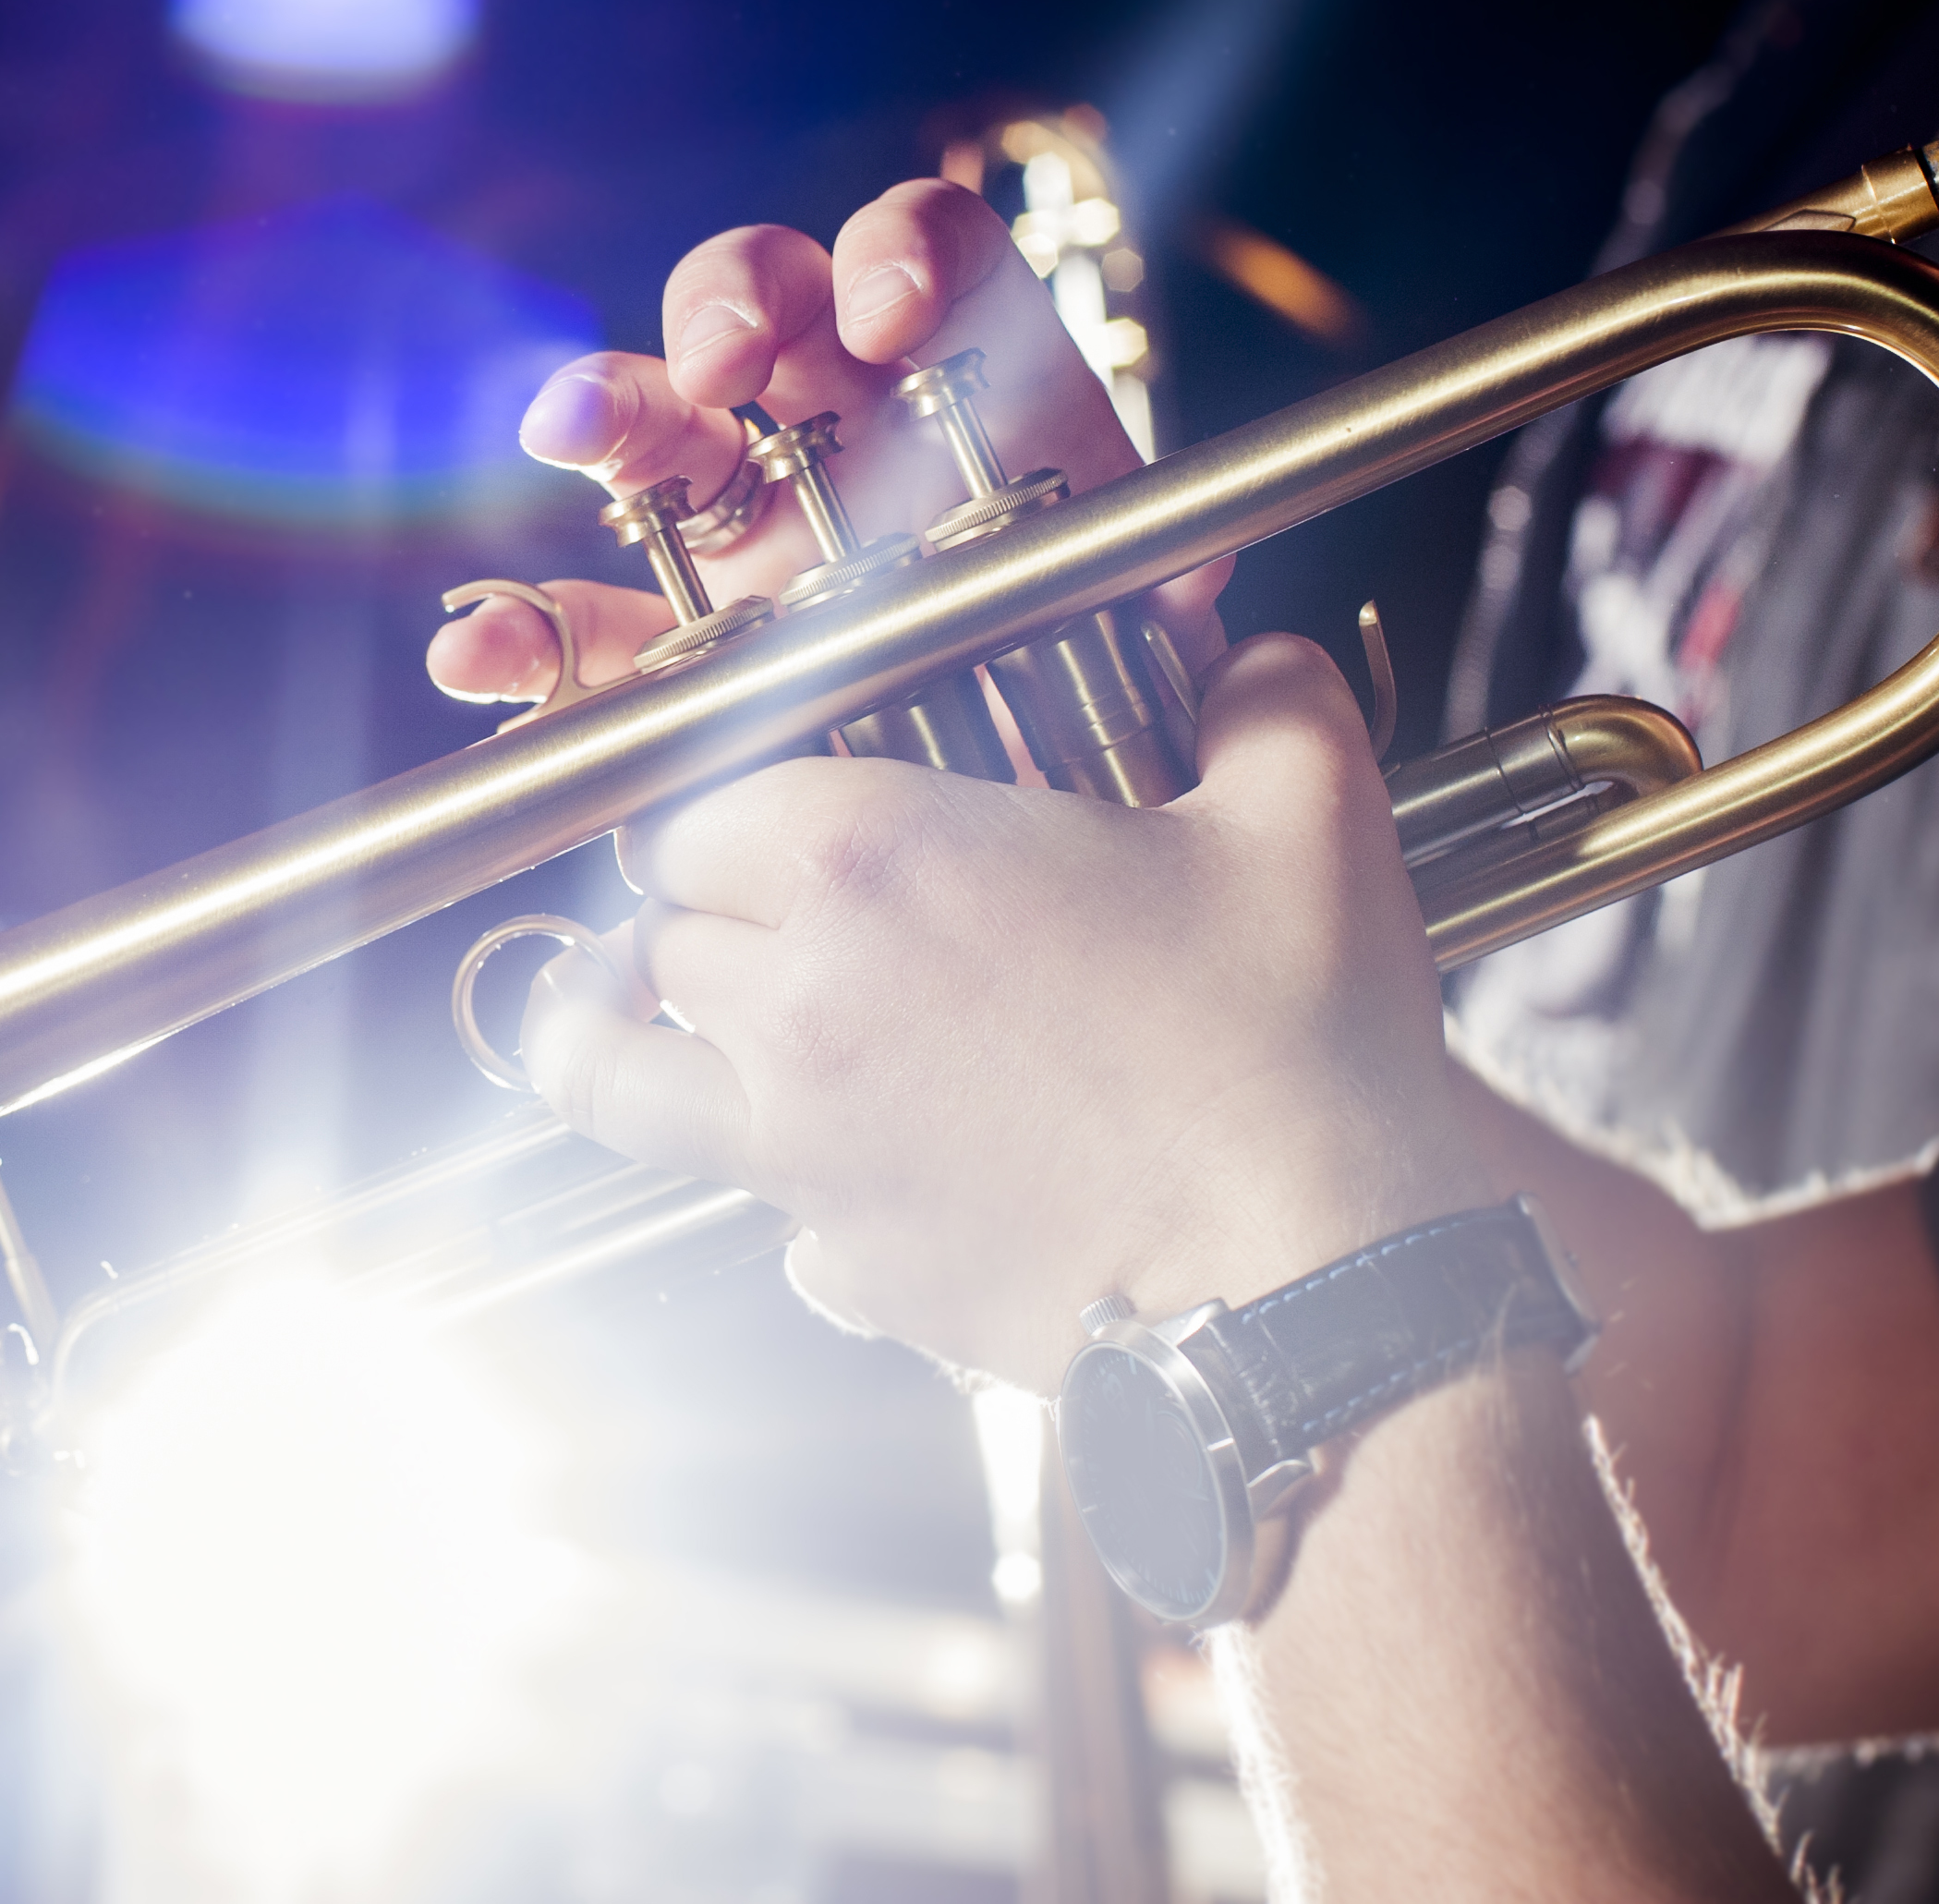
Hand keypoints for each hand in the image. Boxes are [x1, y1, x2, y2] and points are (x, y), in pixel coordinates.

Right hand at [424, 180, 1231, 705]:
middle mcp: (838, 424)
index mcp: (966, 384)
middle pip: (760, 293)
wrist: (1037, 817)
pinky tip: (486, 655)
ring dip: (602, 407)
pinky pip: (575, 617)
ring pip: (650, 421)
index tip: (889, 319)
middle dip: (729, 302)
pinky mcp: (666, 641)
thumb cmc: (1096, 691)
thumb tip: (1186, 588)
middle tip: (722, 363)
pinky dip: (520, 630)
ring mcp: (737, 523)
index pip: (928, 250)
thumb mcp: (1144, 623)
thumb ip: (1150, 586)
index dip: (898, 253)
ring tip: (572, 432)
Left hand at [519, 635, 1481, 1390]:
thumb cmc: (1298, 1044)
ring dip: (633, 1043)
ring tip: (637, 1029)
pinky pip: (763, 1219)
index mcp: (869, 857)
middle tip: (740, 920)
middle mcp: (800, 999)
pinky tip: (855, 1178)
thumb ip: (1261, 702)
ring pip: (622, 1081)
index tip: (752, 824)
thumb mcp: (1305, 815)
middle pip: (656, 932)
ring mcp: (804, 1147)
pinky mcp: (847, 1269)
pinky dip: (789, 1196)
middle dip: (694, 918)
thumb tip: (1257, 659)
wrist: (1315, 1280)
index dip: (722, 810)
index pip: (694, 806)